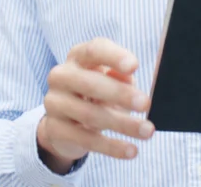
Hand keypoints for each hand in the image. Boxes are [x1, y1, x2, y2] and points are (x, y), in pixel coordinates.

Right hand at [38, 38, 154, 172]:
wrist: (65, 121)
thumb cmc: (96, 92)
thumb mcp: (109, 79)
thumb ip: (120, 75)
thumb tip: (128, 77)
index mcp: (77, 57)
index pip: (94, 51)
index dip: (114, 57)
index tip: (134, 66)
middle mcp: (61, 76)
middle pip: (90, 83)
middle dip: (120, 94)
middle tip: (145, 104)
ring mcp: (54, 102)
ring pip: (90, 114)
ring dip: (122, 123)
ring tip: (147, 131)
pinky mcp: (54, 128)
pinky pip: (85, 139)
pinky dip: (111, 146)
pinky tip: (131, 150)